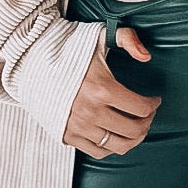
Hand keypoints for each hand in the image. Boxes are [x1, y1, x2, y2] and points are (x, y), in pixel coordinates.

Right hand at [64, 26, 159, 155]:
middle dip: (147, 122)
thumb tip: (147, 57)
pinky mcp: (68, 136)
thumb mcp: (99, 35)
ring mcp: (79, 127)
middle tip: (147, 114)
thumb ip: (128, 39)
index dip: (153, 105)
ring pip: (119, 145)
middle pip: (134, 130)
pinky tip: (116, 135)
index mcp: (102, 89)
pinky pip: (98, 152)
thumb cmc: (69, 50)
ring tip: (136, 127)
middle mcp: (91, 112)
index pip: (141, 108)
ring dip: (134, 138)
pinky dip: (112, 147)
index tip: (154, 100)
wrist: (33, 64)